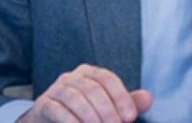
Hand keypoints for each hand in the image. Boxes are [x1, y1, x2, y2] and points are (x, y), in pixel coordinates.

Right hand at [18, 64, 151, 122]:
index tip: (130, 118)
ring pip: (74, 96)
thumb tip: (148, 98)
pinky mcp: (43, 104)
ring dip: (89, 116)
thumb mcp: (108, 109)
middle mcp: (72, 76)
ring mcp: (56, 89)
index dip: (121, 97)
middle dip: (107, 110)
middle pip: (92, 88)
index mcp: (91, 73)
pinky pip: (56, 109)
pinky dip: (70, 120)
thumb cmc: (86, 115)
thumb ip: (127, 104)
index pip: (107, 78)